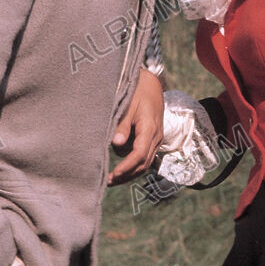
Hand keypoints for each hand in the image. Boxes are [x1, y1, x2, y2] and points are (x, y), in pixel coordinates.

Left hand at [108, 67, 163, 184]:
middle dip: (127, 175)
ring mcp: (156, 139)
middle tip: (108, 182)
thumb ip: (123, 126)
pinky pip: (145, 157)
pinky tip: (120, 167)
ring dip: (129, 172)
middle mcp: (156, 137)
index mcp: (150, 128)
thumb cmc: (137, 92)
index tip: (113, 174)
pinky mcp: (153, 139)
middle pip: (143, 164)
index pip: (139, 154)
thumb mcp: (127, 106)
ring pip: (145, 163)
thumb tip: (116, 144)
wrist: (151, 84)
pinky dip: (133, 164)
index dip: (126, 166)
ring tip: (111, 177)